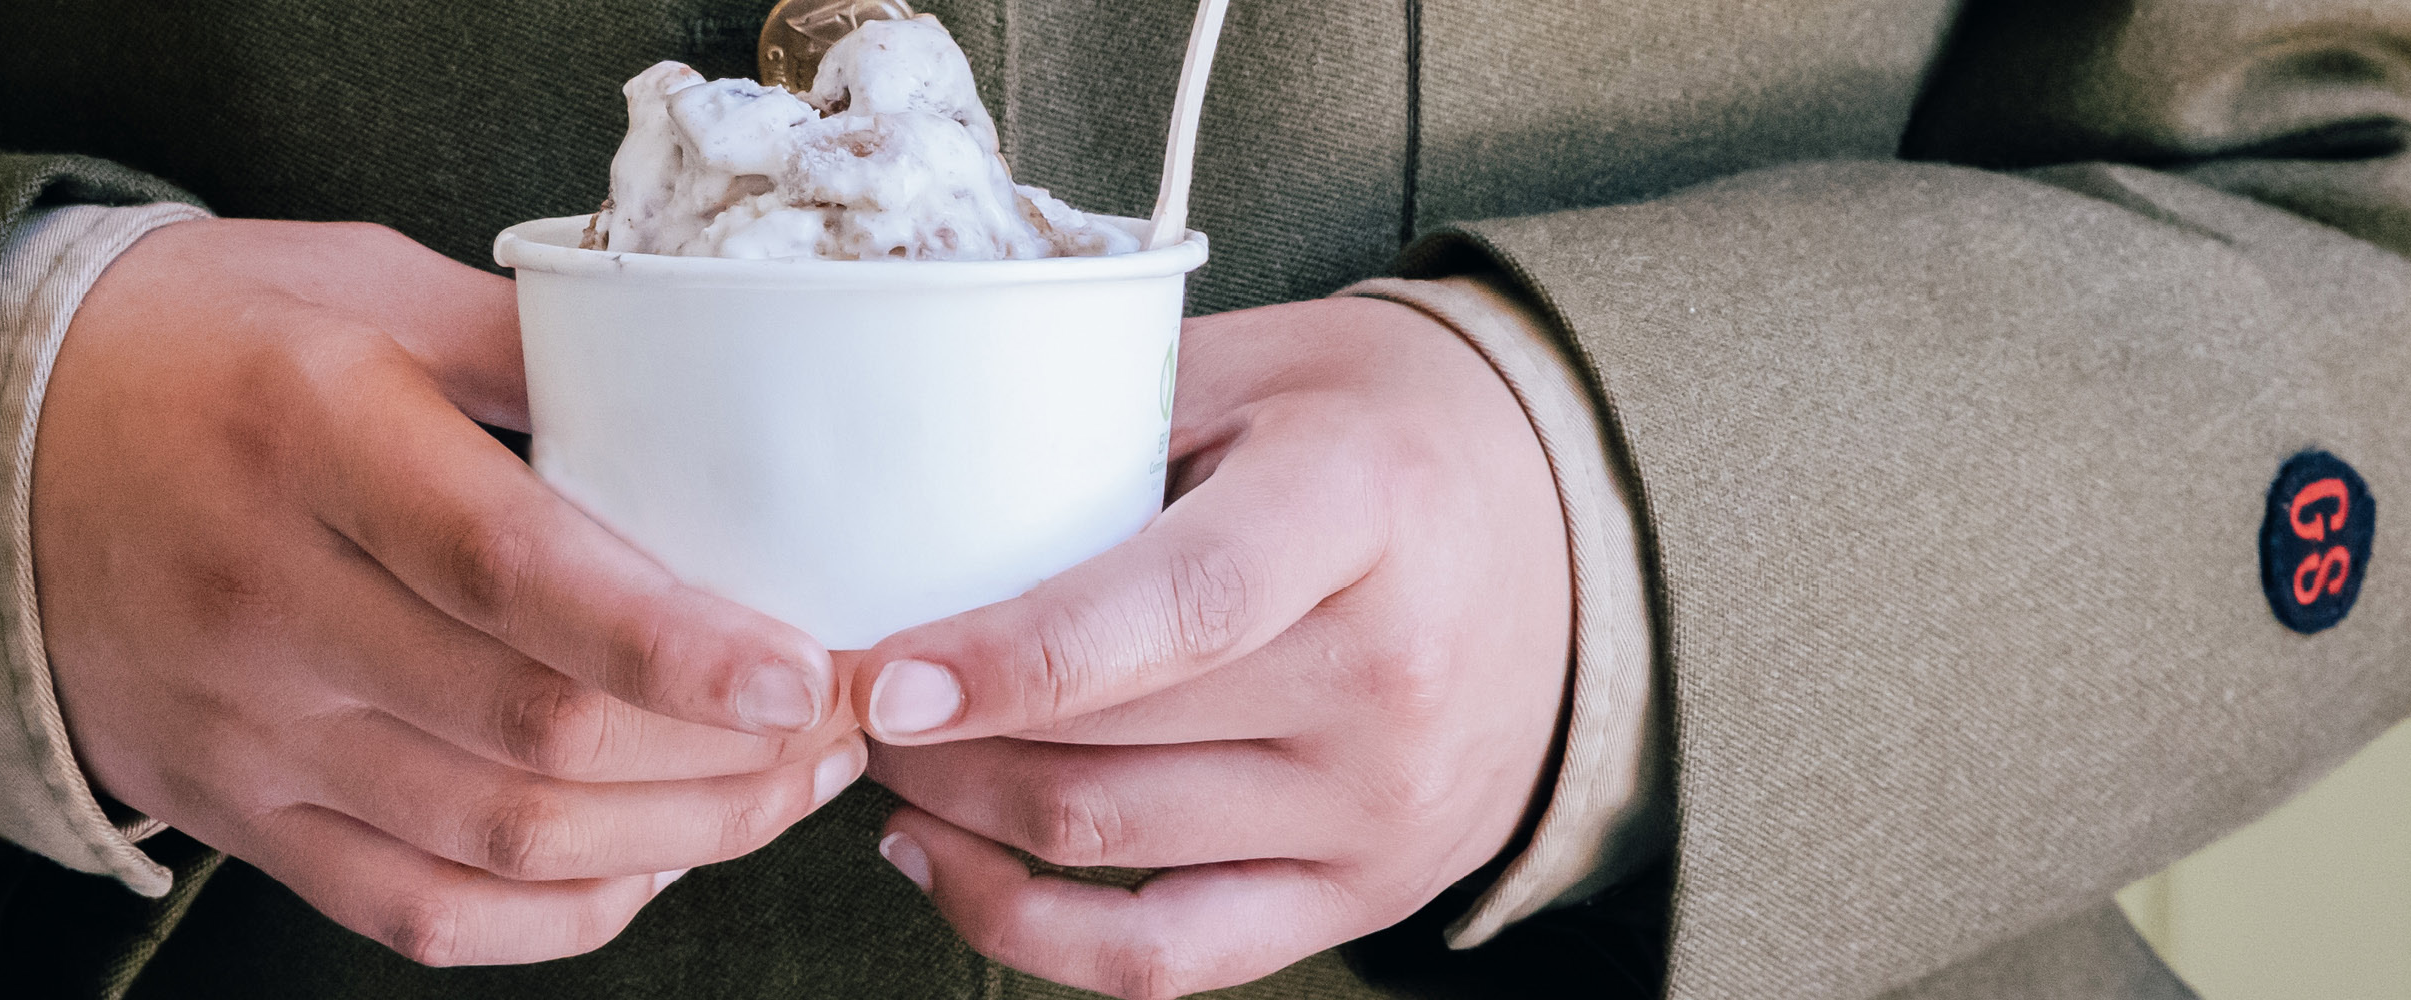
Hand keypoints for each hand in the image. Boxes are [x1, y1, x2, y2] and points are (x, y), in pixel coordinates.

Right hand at [32, 219, 867, 965]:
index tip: (807, 671)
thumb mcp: (359, 281)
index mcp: (313, 436)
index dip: (676, 644)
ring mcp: (248, 728)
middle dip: (729, 756)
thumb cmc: (197, 345)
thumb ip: (535, 342)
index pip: (514, 572)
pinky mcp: (236, 812)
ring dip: (679, 835)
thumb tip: (720, 390)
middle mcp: (272, 599)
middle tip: (844, 722)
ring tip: (782, 786)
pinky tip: (642, 857)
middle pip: (532, 734)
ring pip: (498, 839)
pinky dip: (558, 911)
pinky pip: (420, 913)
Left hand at [851, 294, 1571, 998]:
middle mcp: (1388, 681)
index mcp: (1362, 515)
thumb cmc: (1382, 429)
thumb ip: (1101, 418)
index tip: (883, 673)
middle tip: (833, 677)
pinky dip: (1027, 926)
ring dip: (956, 806)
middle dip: (934, 728)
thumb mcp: (1261, 370)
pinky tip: (940, 856)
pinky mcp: (1368, 892)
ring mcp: (1383, 808)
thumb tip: (904, 488)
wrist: (1577, 528)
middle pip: (1111, 743)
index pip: (1176, 610)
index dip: (1014, 655)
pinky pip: (1165, 957)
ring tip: (881, 744)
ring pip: (1108, 843)